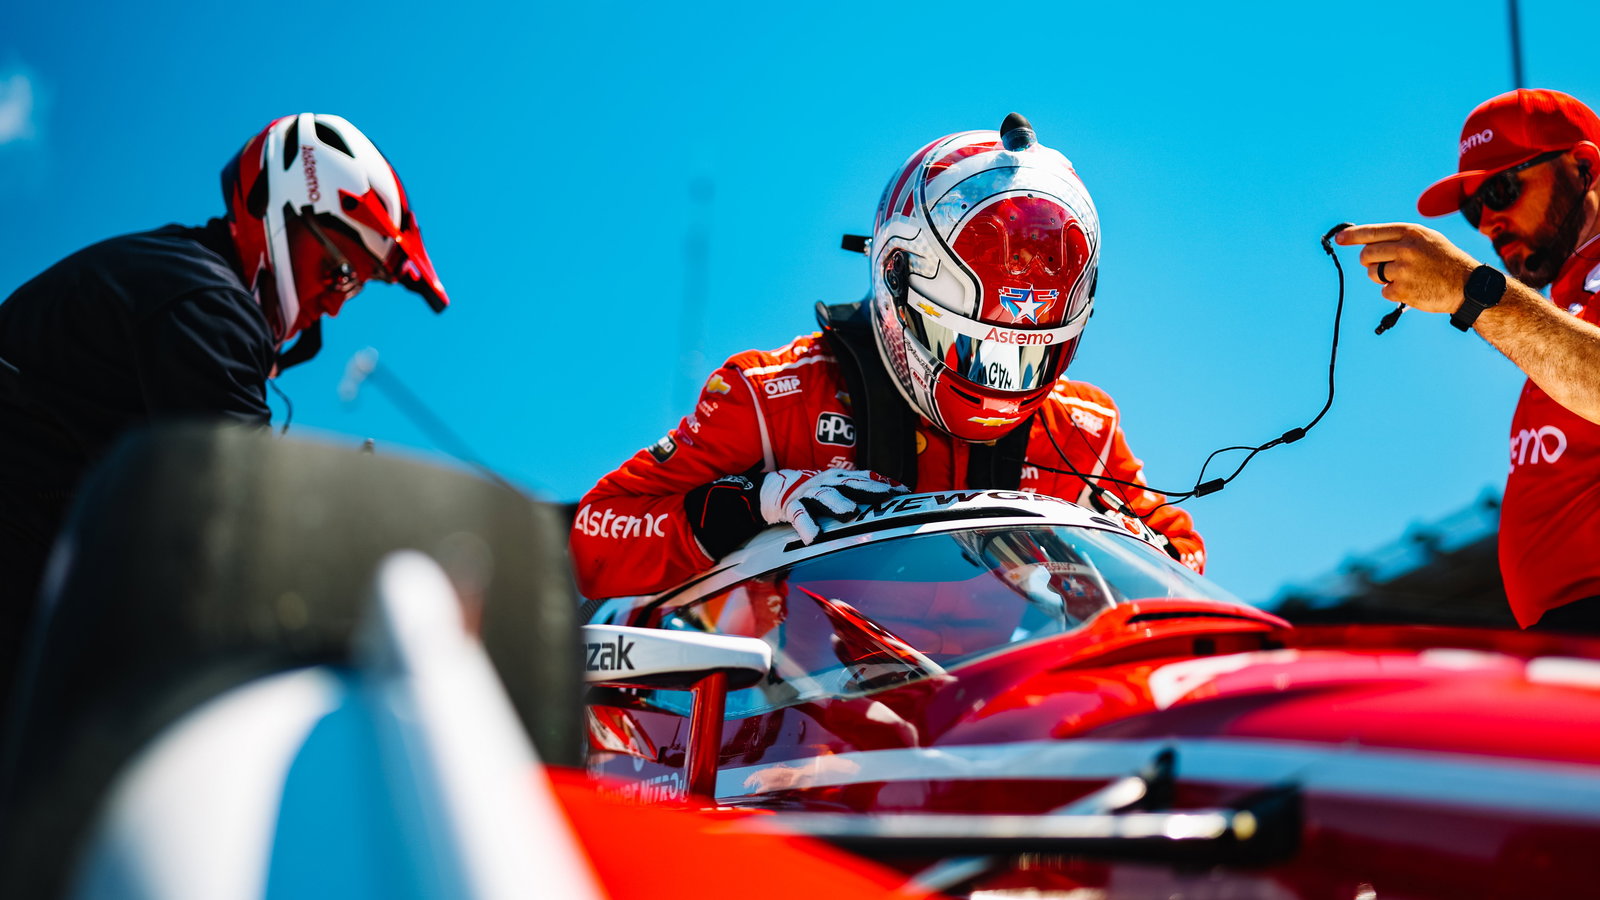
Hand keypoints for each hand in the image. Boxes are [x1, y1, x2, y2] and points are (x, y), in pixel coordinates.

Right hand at [759, 468, 906, 543]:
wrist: (774, 490)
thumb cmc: (814, 494)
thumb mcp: (837, 489)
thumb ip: (860, 492)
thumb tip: (897, 496)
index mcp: (839, 478)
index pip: (865, 478)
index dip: (883, 483)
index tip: (903, 491)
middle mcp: (826, 483)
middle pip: (849, 484)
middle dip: (868, 489)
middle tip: (885, 496)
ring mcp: (808, 494)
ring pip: (825, 497)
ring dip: (838, 503)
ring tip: (850, 513)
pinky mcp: (791, 507)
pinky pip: (799, 516)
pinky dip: (806, 526)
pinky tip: (814, 537)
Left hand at [1335, 222, 1482, 313]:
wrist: (1468, 286)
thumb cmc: (1444, 261)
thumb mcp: (1427, 240)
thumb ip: (1400, 238)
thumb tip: (1366, 241)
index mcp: (1411, 233)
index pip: (1373, 232)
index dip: (1353, 236)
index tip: (1339, 239)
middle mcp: (1406, 249)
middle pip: (1367, 255)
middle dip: (1370, 262)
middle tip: (1384, 266)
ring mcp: (1404, 270)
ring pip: (1372, 273)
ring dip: (1382, 277)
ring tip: (1405, 276)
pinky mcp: (1403, 290)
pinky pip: (1384, 291)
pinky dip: (1393, 292)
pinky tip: (1412, 288)